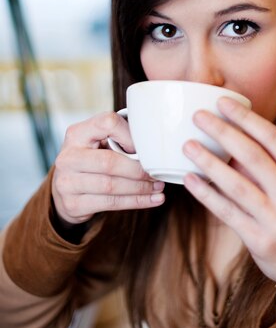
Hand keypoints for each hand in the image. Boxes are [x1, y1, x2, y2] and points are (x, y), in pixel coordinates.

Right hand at [52, 111, 164, 225]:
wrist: (64, 187)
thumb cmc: (91, 158)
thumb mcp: (98, 141)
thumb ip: (119, 139)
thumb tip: (151, 149)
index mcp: (77, 134)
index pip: (107, 124)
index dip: (129, 135)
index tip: (145, 147)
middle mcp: (68, 157)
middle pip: (109, 162)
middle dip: (138, 170)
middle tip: (156, 173)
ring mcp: (67, 182)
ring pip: (111, 186)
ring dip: (140, 188)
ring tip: (158, 187)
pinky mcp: (73, 204)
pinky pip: (110, 204)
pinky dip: (135, 201)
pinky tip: (151, 199)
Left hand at [183, 97, 275, 301]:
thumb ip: (269, 165)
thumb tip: (230, 136)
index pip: (273, 138)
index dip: (246, 118)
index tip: (222, 102)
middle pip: (253, 156)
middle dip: (223, 132)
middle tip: (198, 117)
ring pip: (237, 185)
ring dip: (209, 162)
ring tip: (187, 145)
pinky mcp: (259, 240)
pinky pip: (227, 212)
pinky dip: (206, 195)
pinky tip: (190, 180)